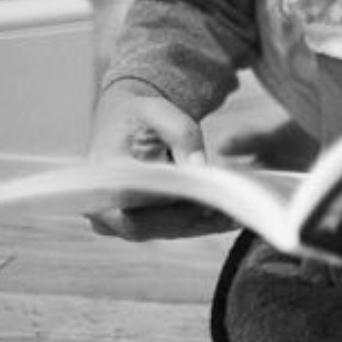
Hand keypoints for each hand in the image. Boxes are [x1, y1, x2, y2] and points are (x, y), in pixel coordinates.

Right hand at [84, 82, 230, 239]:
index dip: (167, 202)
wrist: (127, 128)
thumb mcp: (159, 111)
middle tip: (233, 209)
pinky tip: (232, 216)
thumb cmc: (141, 117)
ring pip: (164, 230)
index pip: (130, 198)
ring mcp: (119, 223)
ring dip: (204, 222)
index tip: (206, 197)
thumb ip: (179, 134)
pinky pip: (173, 229)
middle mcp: (101, 206)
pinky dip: (204, 223)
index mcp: (100, 175)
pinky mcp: (141, 227)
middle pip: (146, 224)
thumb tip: (198, 167)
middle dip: (191, 216)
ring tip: (241, 211)